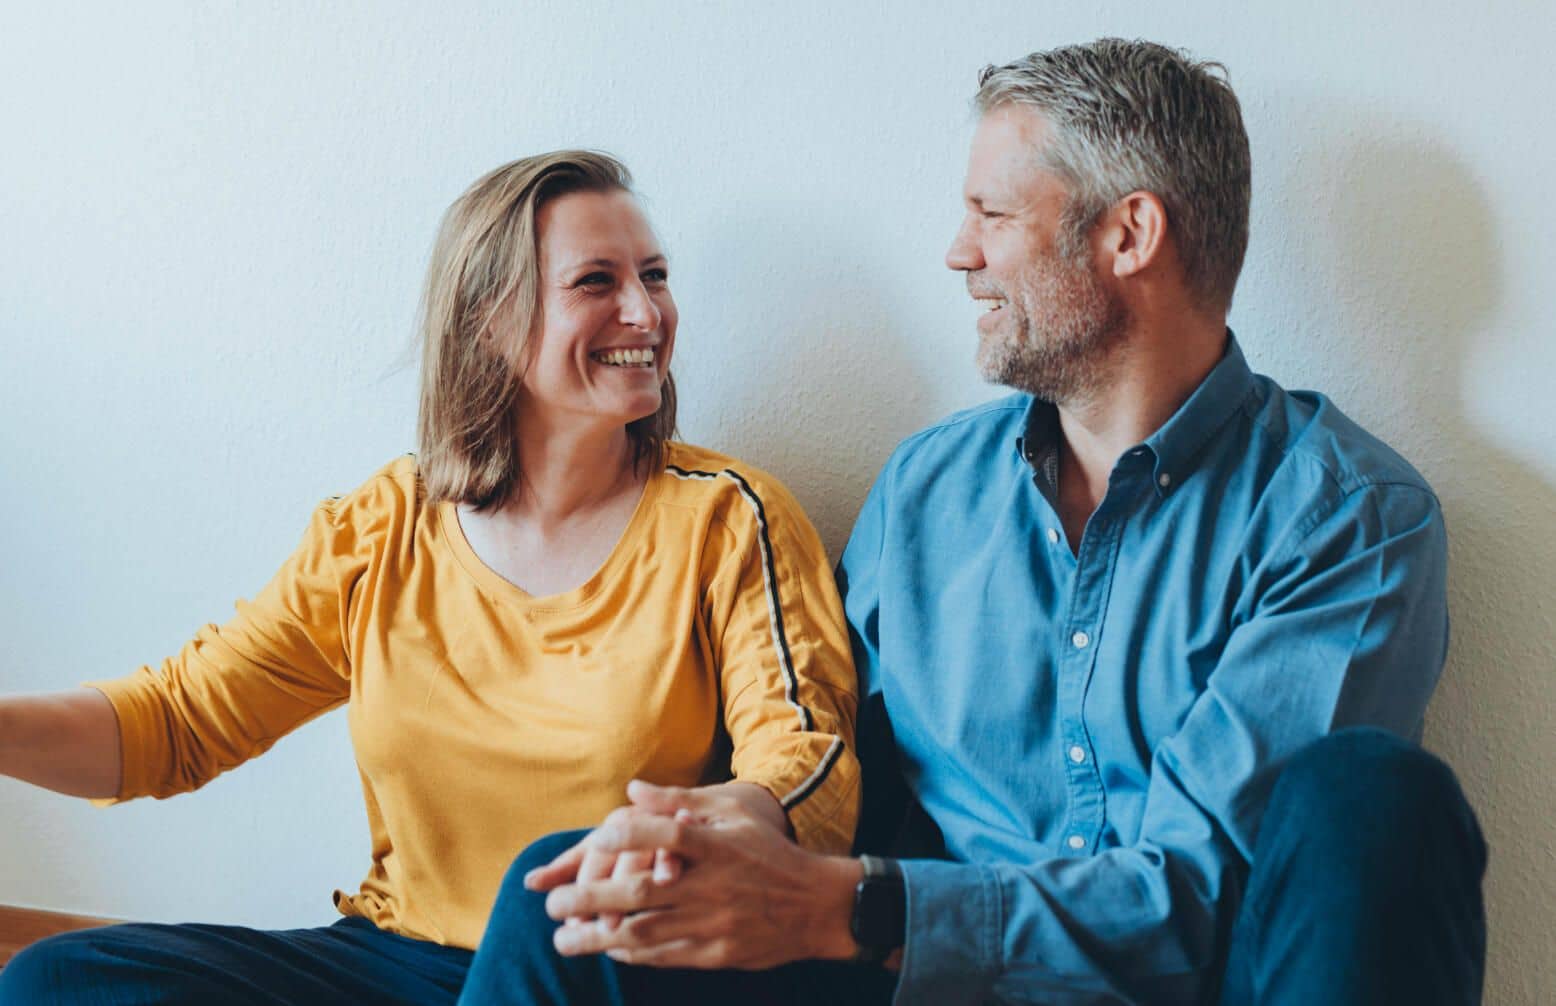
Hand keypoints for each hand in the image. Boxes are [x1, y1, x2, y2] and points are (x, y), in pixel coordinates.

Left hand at [533, 781, 861, 968]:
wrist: (818, 907)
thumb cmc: (770, 854)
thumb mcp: (733, 816)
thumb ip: (679, 802)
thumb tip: (632, 789)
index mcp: (716, 846)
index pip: (666, 835)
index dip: (627, 836)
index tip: (595, 838)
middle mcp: (711, 884)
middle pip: (641, 891)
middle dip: (589, 898)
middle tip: (554, 905)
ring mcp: (712, 922)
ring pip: (644, 931)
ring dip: (597, 936)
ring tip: (563, 937)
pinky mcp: (716, 952)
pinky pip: (664, 955)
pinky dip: (631, 952)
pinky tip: (607, 947)